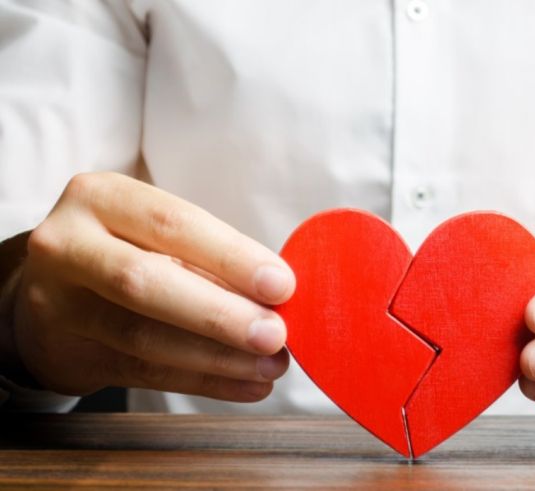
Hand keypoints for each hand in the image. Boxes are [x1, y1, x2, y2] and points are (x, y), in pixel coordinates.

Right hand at [11, 172, 294, 400]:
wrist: (48, 296)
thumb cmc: (125, 251)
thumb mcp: (153, 235)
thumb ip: (207, 259)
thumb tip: (278, 297)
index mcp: (102, 198)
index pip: (173, 224)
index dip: (231, 256)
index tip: (282, 285)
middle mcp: (68, 244)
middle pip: (146, 282)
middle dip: (219, 313)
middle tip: (275, 333)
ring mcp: (58, 303)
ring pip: (142, 336)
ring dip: (218, 356)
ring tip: (269, 365)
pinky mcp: (67, 353)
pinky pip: (143, 373)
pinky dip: (203, 381)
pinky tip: (245, 386)